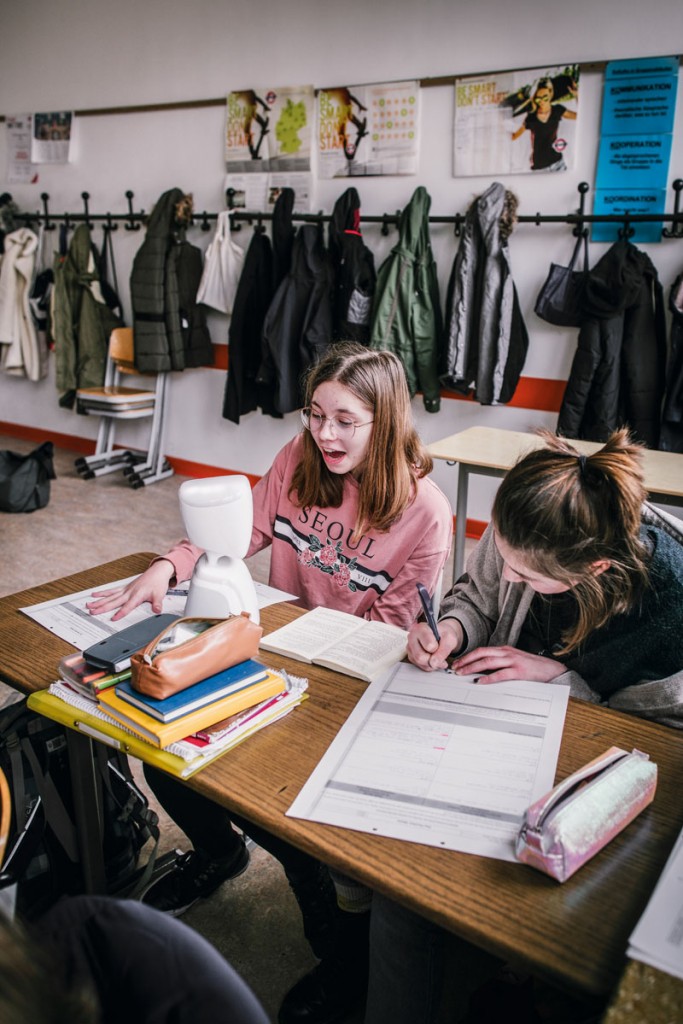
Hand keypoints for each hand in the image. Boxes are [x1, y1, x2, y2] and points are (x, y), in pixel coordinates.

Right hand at [86, 560, 174, 620]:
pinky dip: (103, 593)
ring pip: (110, 597)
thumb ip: (157, 604)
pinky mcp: (124, 588)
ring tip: (88, 605)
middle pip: (114, 602)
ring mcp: (125, 590)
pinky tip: (94, 594)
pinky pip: (111, 591)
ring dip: (99, 601)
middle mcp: (129, 592)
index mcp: (137, 595)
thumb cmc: (158, 584)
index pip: (128, 606)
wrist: (157, 572)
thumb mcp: (160, 594)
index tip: (113, 618)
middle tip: (92, 612)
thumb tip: (157, 611)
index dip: (121, 612)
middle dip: (103, 607)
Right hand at [407, 619, 463, 671]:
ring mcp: (410, 647)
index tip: (438, 645)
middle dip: (433, 659)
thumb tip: (434, 663)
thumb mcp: (449, 640)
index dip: (436, 649)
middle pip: (420, 657)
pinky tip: (433, 658)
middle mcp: (412, 637)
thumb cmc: (444, 635)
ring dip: (432, 664)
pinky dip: (429, 665)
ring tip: (438, 657)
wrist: (442, 636)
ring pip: (420, 663)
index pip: (428, 645)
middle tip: (440, 654)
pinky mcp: (411, 656)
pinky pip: (420, 666)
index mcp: (420, 629)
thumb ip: (443, 651)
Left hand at [450, 645, 564, 683]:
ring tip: (462, 674)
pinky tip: (480, 682)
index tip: (458, 663)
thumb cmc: (533, 667)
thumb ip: (501, 663)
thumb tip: (483, 671)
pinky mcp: (519, 671)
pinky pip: (500, 674)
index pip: (482, 651)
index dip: (468, 656)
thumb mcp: (515, 661)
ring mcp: (513, 661)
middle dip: (466, 661)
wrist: (553, 670)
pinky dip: (488, 678)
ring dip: (472, 668)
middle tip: (455, 668)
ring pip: (487, 662)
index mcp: (505, 650)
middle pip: (481, 654)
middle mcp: (507, 653)